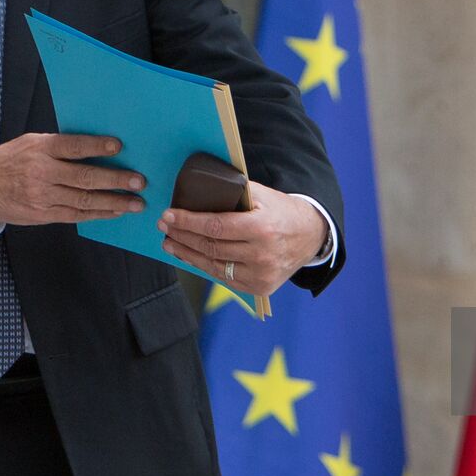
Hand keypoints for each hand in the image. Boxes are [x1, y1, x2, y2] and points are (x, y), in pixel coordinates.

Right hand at [0, 133, 144, 225]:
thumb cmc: (15, 159)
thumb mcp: (33, 142)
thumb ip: (61, 145)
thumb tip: (99, 145)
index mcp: (41, 149)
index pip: (73, 146)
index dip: (96, 146)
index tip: (118, 146)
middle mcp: (43, 172)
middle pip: (84, 177)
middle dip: (115, 180)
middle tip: (138, 181)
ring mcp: (43, 196)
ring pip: (83, 200)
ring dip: (113, 202)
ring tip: (135, 203)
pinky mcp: (43, 214)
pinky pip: (75, 215)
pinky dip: (98, 214)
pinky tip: (115, 212)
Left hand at [157, 181, 326, 296]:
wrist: (310, 236)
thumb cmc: (282, 212)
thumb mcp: (263, 195)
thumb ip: (235, 192)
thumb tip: (200, 188)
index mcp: (261, 228)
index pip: (215, 227)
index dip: (188, 222)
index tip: (169, 215)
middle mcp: (261, 255)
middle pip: (211, 247)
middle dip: (182, 236)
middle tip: (165, 227)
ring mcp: (260, 275)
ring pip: (214, 266)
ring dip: (187, 254)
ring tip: (171, 244)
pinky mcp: (259, 287)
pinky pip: (224, 278)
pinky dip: (205, 266)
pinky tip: (191, 257)